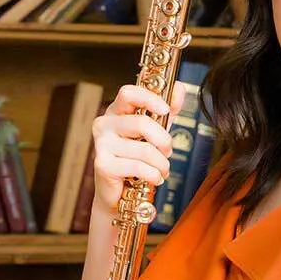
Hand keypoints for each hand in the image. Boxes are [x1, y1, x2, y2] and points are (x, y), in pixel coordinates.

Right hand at [92, 82, 186, 213]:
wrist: (120, 193)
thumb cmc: (138, 156)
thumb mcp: (156, 129)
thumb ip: (167, 108)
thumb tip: (179, 86)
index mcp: (116, 111)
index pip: (128, 93)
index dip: (149, 98)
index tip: (166, 110)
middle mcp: (104, 124)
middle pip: (142, 123)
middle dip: (163, 140)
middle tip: (168, 151)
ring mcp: (101, 144)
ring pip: (144, 149)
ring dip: (161, 163)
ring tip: (162, 169)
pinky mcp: (102, 164)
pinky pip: (138, 166)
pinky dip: (154, 175)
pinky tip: (155, 178)